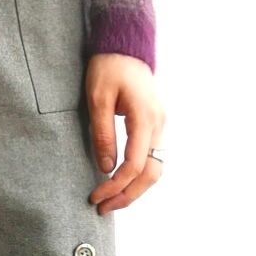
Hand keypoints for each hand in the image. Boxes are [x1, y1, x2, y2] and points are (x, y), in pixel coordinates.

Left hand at [85, 53, 164, 213]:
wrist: (125, 47)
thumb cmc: (108, 68)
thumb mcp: (97, 99)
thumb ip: (103, 134)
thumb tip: (105, 168)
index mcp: (145, 118)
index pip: (135, 164)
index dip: (116, 185)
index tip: (96, 196)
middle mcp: (158, 124)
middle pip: (151, 173)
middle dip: (128, 195)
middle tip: (104, 208)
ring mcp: (160, 125)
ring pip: (156, 168)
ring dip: (136, 188)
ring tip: (112, 200)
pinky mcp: (155, 125)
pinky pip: (153, 157)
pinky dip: (139, 175)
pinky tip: (122, 182)